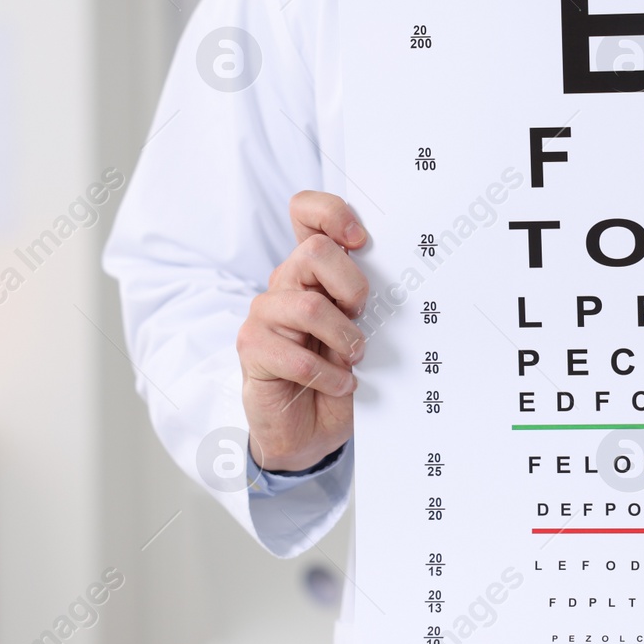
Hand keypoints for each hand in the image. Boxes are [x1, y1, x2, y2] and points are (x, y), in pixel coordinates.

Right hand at [236, 191, 369, 471]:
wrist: (309, 431)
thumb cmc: (337, 375)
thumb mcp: (360, 331)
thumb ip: (361, 301)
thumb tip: (391, 279)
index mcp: (312, 271)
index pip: (306, 213)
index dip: (331, 213)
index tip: (360, 239)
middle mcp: (285, 284)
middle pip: (314, 251)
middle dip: (352, 285)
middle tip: (362, 315)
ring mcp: (264, 315)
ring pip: (308, 305)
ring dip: (344, 338)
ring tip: (354, 358)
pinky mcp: (252, 349)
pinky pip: (295, 355)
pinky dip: (328, 375)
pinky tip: (341, 384)